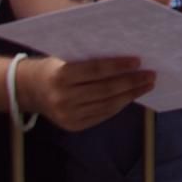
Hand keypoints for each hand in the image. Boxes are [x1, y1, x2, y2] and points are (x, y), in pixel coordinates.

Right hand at [16, 55, 155, 131]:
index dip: (119, 65)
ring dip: (131, 94)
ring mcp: (67, 115)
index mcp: (60, 76)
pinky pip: (102, 115)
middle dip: (131, 82)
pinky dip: (119, 105)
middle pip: (105, 89)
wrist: (30, 90)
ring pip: (107, 105)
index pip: (96, 70)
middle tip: (151, 74)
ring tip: (147, 85)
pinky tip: (131, 96)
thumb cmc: (55, 67)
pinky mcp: (73, 126)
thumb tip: (127, 55)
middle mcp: (63, 98)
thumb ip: (90, 57)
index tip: (139, 61)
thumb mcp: (65, 57)